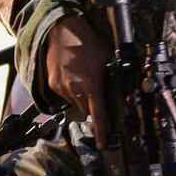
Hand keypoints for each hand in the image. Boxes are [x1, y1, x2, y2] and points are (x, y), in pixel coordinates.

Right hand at [44, 13, 110, 143]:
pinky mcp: (53, 84)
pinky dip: (70, 91)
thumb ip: (113, 80)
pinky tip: (73, 76)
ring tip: (83, 79)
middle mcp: (76, 90)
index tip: (102, 144)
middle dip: (92, 105)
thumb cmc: (89, 43)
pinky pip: (64, 96)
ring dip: (81, 98)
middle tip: (95, 92)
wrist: (63, 32)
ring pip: (75, 104)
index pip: (98, 115)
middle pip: (86, 110)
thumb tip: (122, 95)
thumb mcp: (109, 61)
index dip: (101, 132)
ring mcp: (62, 88)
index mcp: (92, 85)